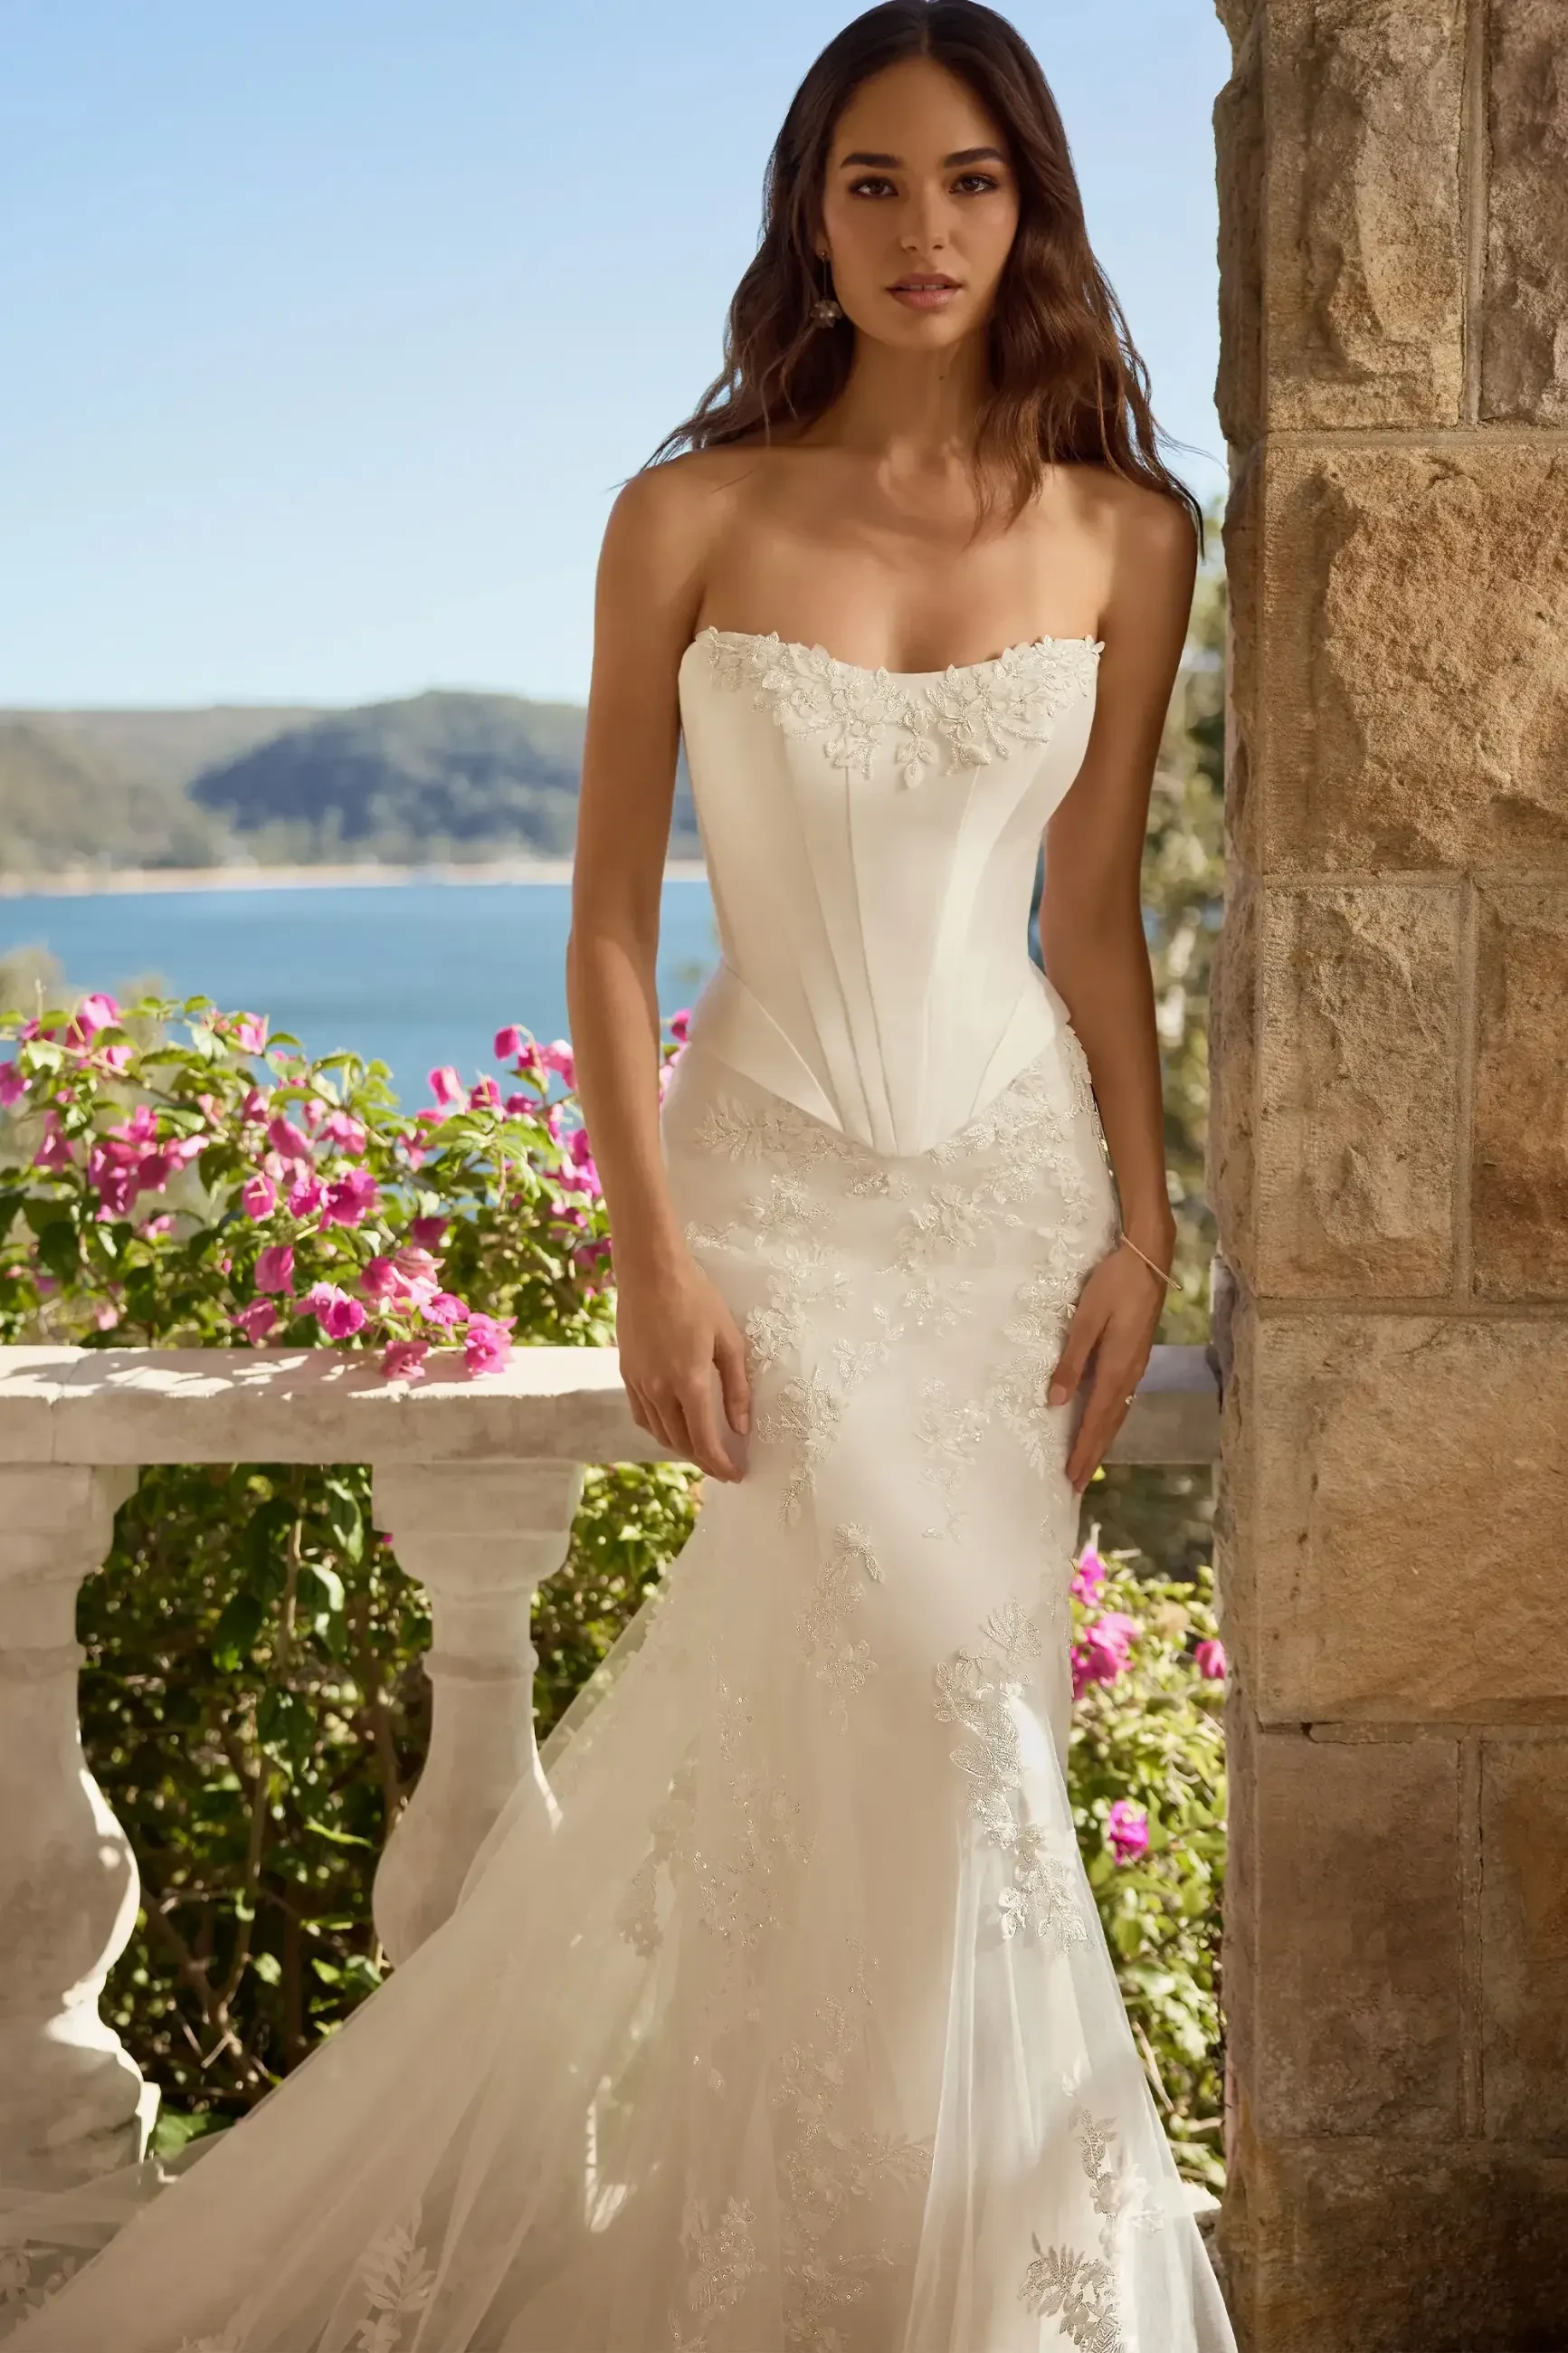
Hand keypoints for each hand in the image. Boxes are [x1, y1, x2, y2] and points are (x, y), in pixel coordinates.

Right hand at [613, 1255, 750, 1481]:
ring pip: (659, 1432)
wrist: (650, 1271)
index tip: (736, 1475)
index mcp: (688, 1382)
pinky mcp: (627, 1373)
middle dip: (703, 1461)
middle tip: (723, 1468)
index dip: (720, 1464)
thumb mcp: (728, 1340)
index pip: (704, 1440)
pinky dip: (659, 1430)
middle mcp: (659, 1390)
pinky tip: (672, 1427)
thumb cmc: (696, 1298)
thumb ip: (736, 1387)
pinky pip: (642, 1415)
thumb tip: (741, 1427)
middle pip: (680, 1442)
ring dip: (681, 1448)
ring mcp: (639, 1383)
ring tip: (701, 1451)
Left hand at [1047, 1240, 1168, 1494]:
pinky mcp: (1137, 1356)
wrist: (1149, 1260)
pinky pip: (1122, 1399)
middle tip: (1076, 1484)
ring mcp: (1136, 1366)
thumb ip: (1070, 1361)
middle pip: (1109, 1424)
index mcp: (1116, 1369)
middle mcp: (1130, 1375)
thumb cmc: (1114, 1285)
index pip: (1096, 1421)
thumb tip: (1055, 1400)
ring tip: (1088, 1462)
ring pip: (1118, 1413)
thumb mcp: (1086, 1320)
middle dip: (1092, 1455)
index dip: (1083, 1451)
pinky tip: (1104, 1422)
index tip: (1071, 1478)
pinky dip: (1110, 1419)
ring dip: (1102, 1440)